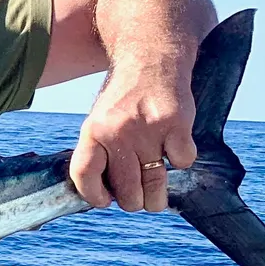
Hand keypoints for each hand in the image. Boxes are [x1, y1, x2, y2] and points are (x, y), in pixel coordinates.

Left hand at [70, 59, 197, 212]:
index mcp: (92, 131)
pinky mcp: (177, 125)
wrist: (151, 63)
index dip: (93, 195)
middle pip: (125, 189)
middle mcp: (117, 131)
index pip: (84, 174)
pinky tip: (172, 149)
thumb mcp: (99, 123)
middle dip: (132, 202)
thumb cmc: (124, 102)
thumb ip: (99, 155)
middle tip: (136, 198)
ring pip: (154, 184)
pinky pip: (181, 162)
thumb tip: (106, 196)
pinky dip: (180, 162)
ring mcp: (148, 129)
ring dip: (156, 198)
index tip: (104, 201)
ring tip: (155, 200)